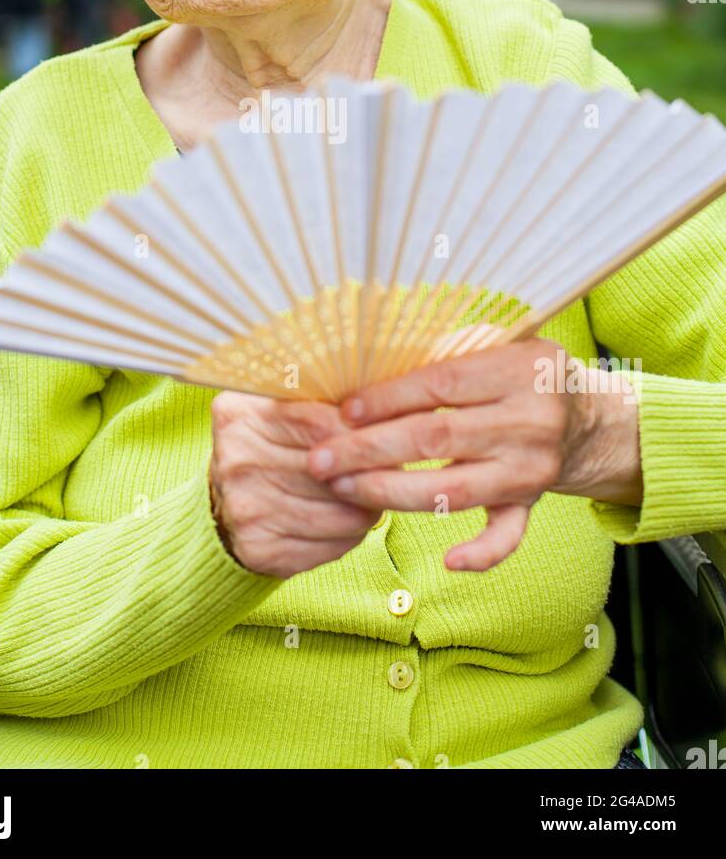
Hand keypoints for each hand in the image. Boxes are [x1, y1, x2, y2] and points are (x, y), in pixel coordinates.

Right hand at [209, 389, 380, 578]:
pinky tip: (350, 521)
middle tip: (391, 469)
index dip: (361, 430)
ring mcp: (245, 509)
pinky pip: (330, 545)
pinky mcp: (259, 549)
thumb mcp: (277, 406)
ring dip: (367, 506)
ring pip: (339, 512)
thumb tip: (379, 408)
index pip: (320, 423)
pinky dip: (350, 534)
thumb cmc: (266, 445)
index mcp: (240, 416)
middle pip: (333, 471)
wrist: (222, 501)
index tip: (384, 434)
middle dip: (371, 471)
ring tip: (373, 495)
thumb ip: (317, 399)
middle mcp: (237, 462)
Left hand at [305, 339, 642, 572]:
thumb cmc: (520, 371)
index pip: (441, 385)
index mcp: (519, 370)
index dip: (389, 398)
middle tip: (321, 458)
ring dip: (392, 493)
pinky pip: (509, 535)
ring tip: (342, 487)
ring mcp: (533, 468)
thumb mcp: (498, 344)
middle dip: (370, 450)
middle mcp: (530, 421)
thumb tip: (368, 362)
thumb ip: (446, 352)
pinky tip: (447, 562)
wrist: (584, 414)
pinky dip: (482, 553)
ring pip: (455, 490)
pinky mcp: (533, 502)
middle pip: (437, 439)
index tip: (344, 410)